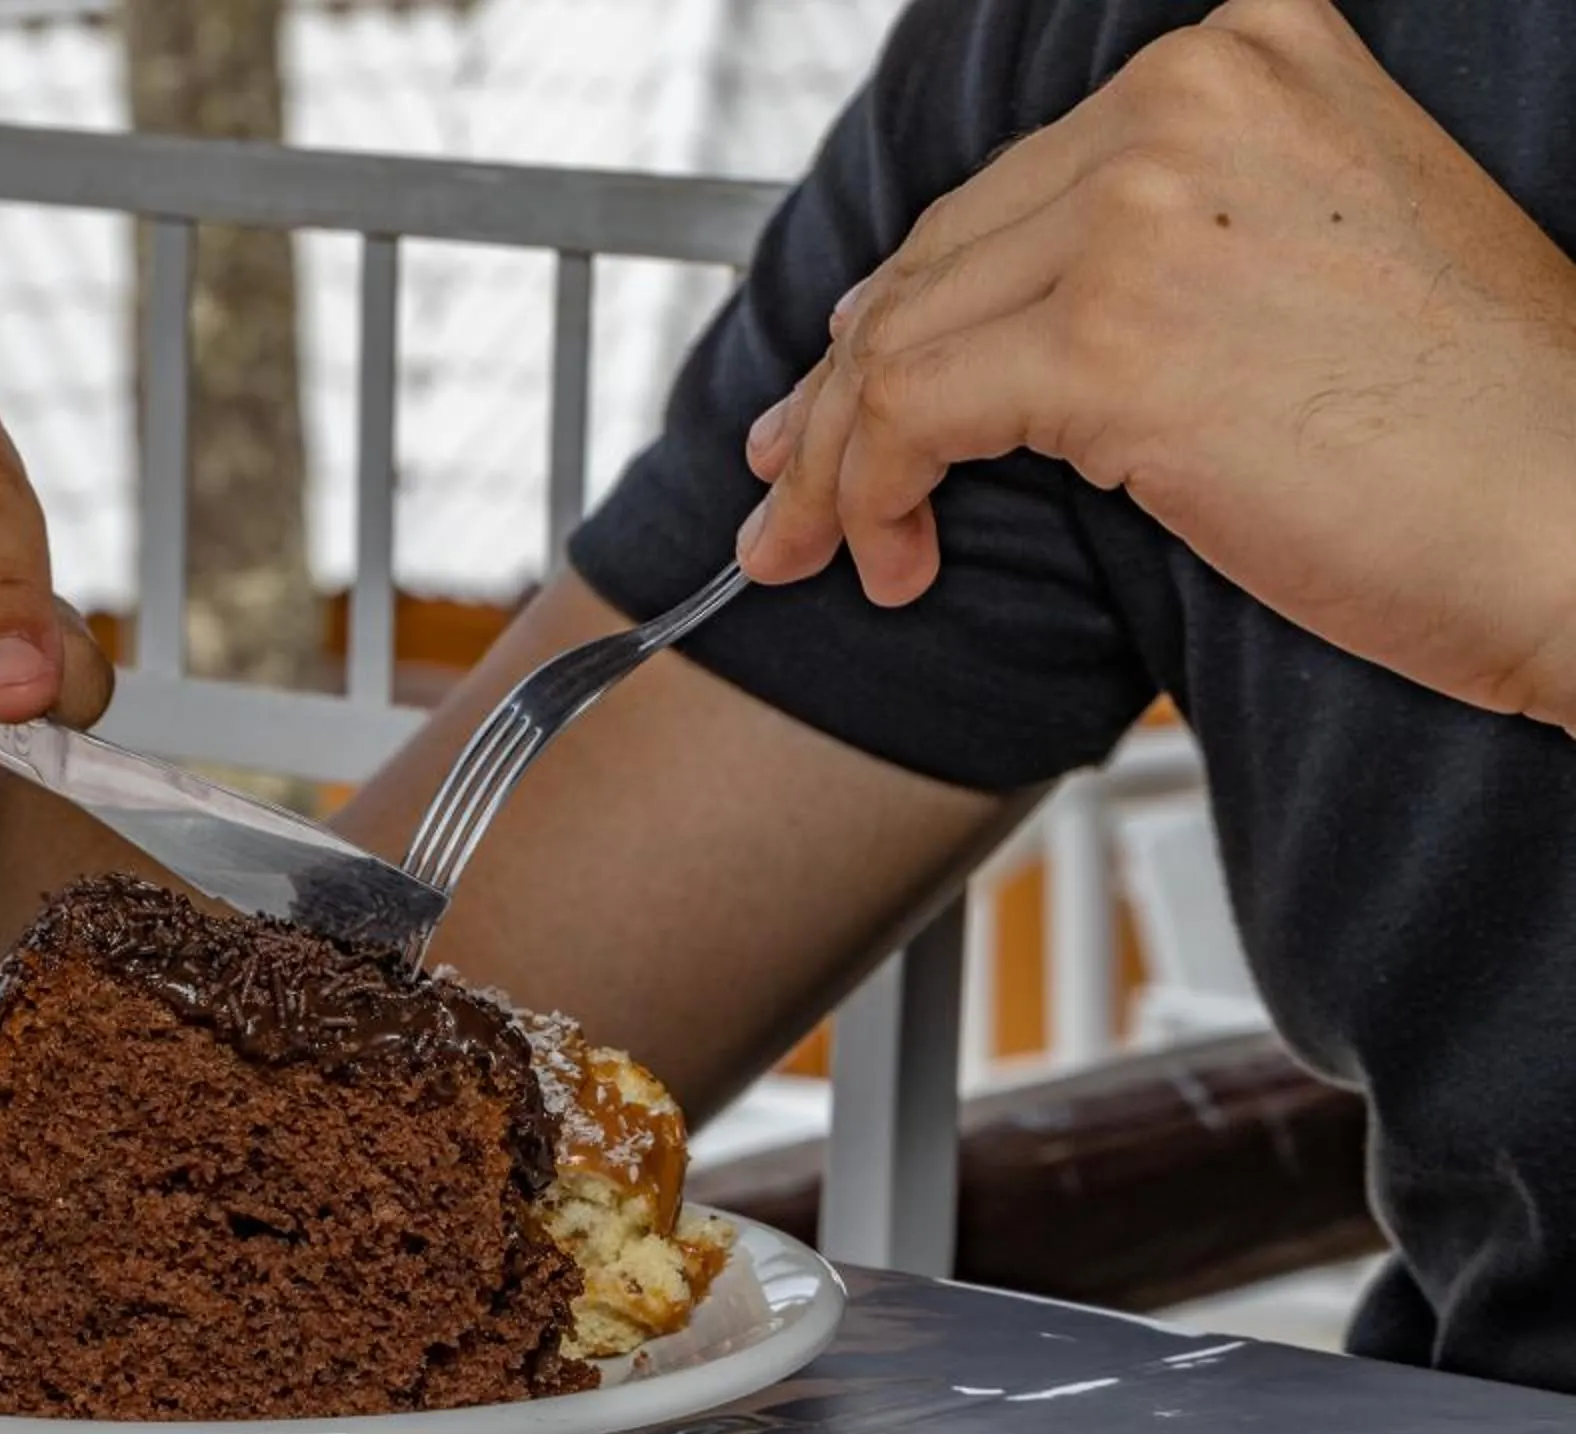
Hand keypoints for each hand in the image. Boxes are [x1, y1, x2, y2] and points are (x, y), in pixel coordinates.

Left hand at [738, 0, 1575, 728]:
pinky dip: (870, 491)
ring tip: (815, 546)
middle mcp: (1188, 98)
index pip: (1010, 190)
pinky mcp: (1112, 339)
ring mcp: (1145, 211)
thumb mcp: (1302, 264)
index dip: (902, 303)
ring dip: (838, 459)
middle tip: (787, 483)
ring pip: (900, 334)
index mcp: (1246, 57)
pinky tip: (892, 556)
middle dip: (841, 388)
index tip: (837, 385)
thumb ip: (1150, 249)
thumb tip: (952, 319)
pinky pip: (911, 411)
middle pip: (940, 255)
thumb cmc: (1468, 424)